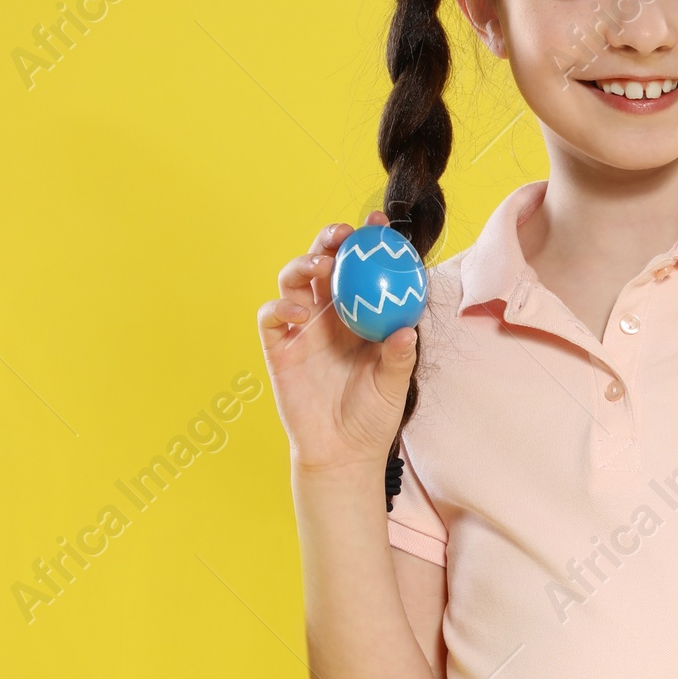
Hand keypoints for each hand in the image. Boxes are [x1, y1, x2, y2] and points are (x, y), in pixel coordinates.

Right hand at [258, 215, 419, 472]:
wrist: (342, 454)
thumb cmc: (373, 417)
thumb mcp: (393, 386)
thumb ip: (397, 358)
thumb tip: (405, 332)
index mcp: (359, 315)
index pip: (361, 269)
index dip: (367, 243)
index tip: (378, 224)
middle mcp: (329, 314)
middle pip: (323, 263)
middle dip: (329, 241)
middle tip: (342, 234)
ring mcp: (301, 329)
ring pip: (293, 280)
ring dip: (303, 264)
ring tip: (320, 265)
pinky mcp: (279, 348)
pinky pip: (271, 316)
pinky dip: (280, 305)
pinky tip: (299, 310)